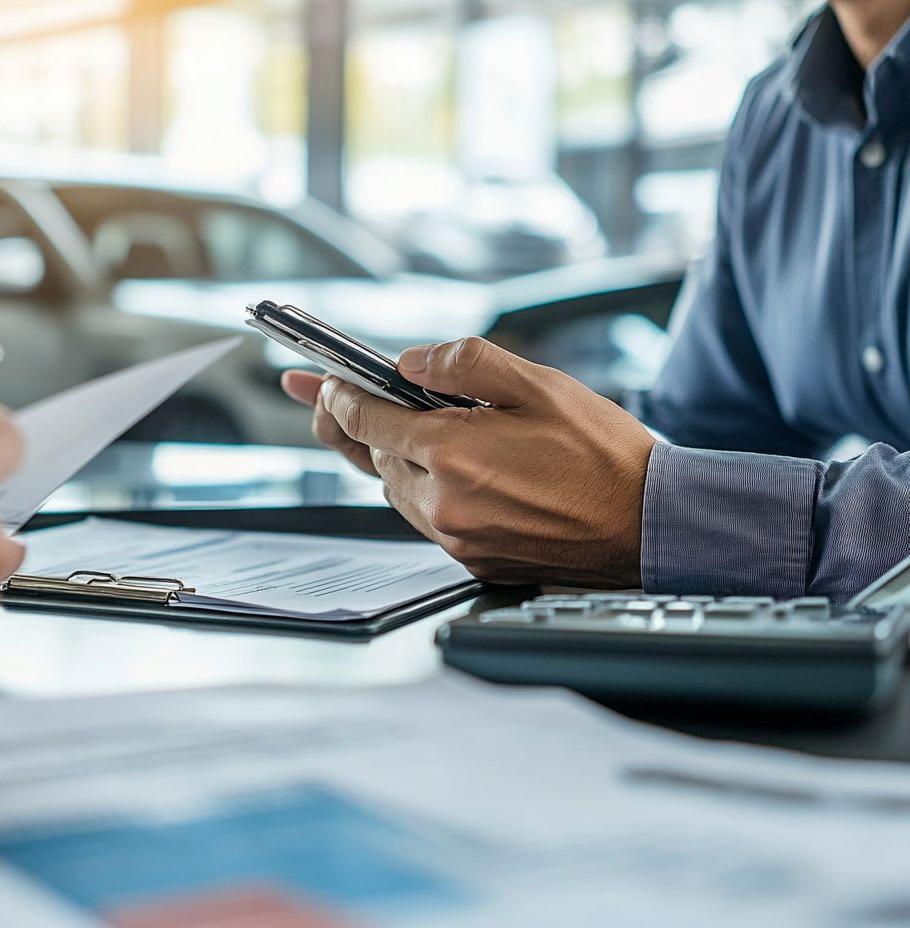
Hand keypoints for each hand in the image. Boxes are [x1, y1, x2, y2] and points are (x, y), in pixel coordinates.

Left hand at [296, 338, 655, 587]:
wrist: (649, 524)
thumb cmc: (602, 454)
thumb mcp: (538, 384)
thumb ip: (465, 364)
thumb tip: (409, 363)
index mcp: (452, 454)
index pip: (364, 419)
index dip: (338, 394)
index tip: (326, 381)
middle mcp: (443, 503)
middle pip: (374, 456)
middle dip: (366, 423)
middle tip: (349, 396)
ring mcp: (455, 538)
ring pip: (396, 490)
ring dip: (397, 459)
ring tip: (418, 430)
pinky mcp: (471, 559)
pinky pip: (426, 518)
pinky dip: (426, 489)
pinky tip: (455, 469)